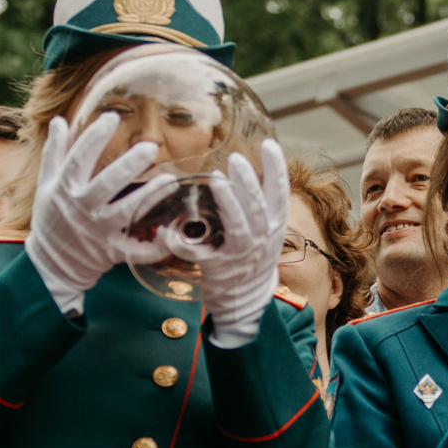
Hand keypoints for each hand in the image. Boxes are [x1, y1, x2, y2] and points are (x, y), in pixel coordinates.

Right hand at [22, 109, 175, 317]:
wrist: (51, 264)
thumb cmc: (51, 219)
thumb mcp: (46, 185)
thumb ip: (54, 153)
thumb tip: (59, 121)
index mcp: (65, 189)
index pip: (78, 159)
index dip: (94, 138)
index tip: (112, 117)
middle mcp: (81, 209)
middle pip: (106, 184)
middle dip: (129, 165)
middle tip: (150, 147)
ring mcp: (98, 231)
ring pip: (126, 212)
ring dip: (149, 197)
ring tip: (170, 180)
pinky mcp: (112, 252)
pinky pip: (136, 250)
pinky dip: (155, 246)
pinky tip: (171, 229)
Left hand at [177, 140, 287, 349]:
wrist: (245, 303)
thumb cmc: (250, 261)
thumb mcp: (263, 233)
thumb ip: (256, 207)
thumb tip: (244, 172)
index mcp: (272, 228)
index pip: (279, 195)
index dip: (276, 169)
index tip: (268, 144)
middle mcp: (261, 241)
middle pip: (258, 207)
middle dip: (248, 182)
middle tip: (236, 158)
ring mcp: (240, 256)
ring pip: (240, 228)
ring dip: (230, 203)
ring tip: (218, 180)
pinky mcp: (219, 269)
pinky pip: (201, 255)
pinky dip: (182, 245)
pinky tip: (167, 232)